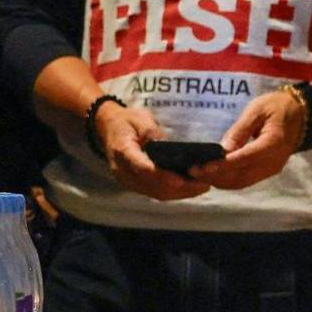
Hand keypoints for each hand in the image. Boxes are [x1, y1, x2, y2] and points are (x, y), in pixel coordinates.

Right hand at [95, 101, 209, 201]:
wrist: (108, 128)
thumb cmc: (126, 121)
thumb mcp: (139, 118)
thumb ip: (151, 130)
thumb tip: (167, 142)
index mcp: (122, 151)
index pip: (142, 168)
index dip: (162, 176)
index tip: (181, 180)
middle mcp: (123, 171)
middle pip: (152, 186)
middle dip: (179, 188)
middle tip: (203, 184)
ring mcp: (128, 180)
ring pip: (155, 193)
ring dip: (180, 193)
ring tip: (201, 187)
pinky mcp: (135, 185)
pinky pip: (155, 193)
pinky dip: (174, 193)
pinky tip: (190, 188)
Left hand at [195, 87, 307, 190]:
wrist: (302, 115)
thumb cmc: (277, 107)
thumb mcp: (257, 110)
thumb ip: (240, 130)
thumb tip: (223, 149)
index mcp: (272, 144)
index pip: (243, 160)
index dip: (221, 166)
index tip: (201, 167)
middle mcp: (272, 162)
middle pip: (240, 177)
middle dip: (215, 177)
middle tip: (192, 172)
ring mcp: (271, 170)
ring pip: (241, 183)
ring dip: (220, 181)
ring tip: (199, 175)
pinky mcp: (267, 172)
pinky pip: (245, 180)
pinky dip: (228, 180)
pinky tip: (214, 175)